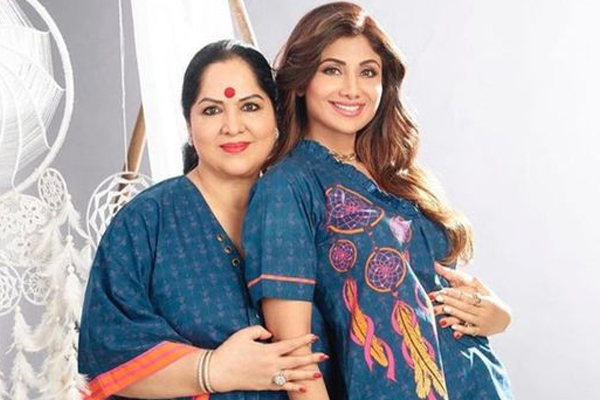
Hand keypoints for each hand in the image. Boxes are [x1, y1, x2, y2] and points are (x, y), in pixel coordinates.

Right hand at [209, 325, 326, 392]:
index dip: (303, 340)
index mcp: (268, 351)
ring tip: (319, 374)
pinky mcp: (264, 385)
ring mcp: (269, 376)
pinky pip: (282, 387)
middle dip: (312, 358)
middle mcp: (271, 365)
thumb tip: (270, 334)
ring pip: (292, 376)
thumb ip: (260, 330)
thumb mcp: (244, 334)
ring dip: (307, 375)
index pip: (290, 344)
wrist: (218, 372)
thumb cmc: (230, 350)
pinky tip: (304, 389)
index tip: (314, 336)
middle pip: (296, 361)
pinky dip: (294, 388)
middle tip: (325, 356)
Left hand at [429, 263, 511, 337]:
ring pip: (466, 317)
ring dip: (454, 313)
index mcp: (485, 301)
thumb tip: (472, 277)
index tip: (444, 290)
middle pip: (464, 305)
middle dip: (450, 301)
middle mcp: (484, 311)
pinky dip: (462, 329)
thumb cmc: (494, 304)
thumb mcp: (489, 293)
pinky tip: (453, 327)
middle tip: (438, 297)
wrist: (506, 320)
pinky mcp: (482, 331)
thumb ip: (479, 285)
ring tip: (443, 308)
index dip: (455, 293)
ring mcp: (483, 322)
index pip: (467, 296)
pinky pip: (470, 330)